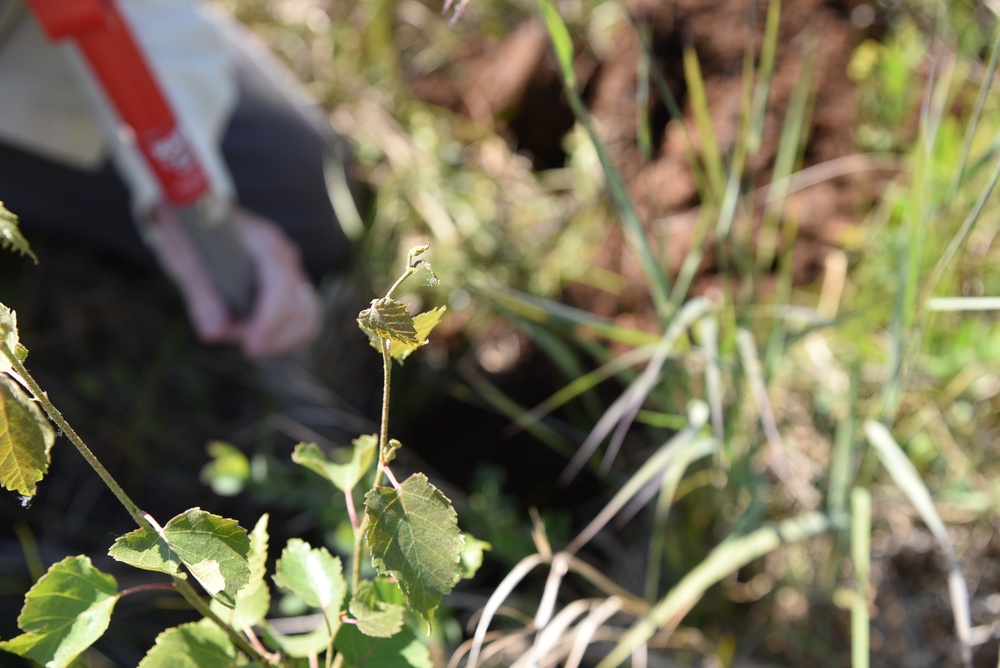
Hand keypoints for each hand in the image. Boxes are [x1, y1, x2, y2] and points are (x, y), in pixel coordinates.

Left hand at [151, 205, 320, 358]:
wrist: (197, 214)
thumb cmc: (190, 233)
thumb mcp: (185, 259)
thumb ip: (202, 295)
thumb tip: (214, 333)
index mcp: (263, 243)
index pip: (280, 286)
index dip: (269, 321)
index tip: (250, 345)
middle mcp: (284, 256)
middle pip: (300, 306)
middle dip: (277, 336)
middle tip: (247, 348)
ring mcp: (291, 270)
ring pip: (308, 314)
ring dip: (285, 339)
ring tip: (254, 345)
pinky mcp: (289, 285)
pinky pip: (303, 316)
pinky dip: (289, 335)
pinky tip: (264, 341)